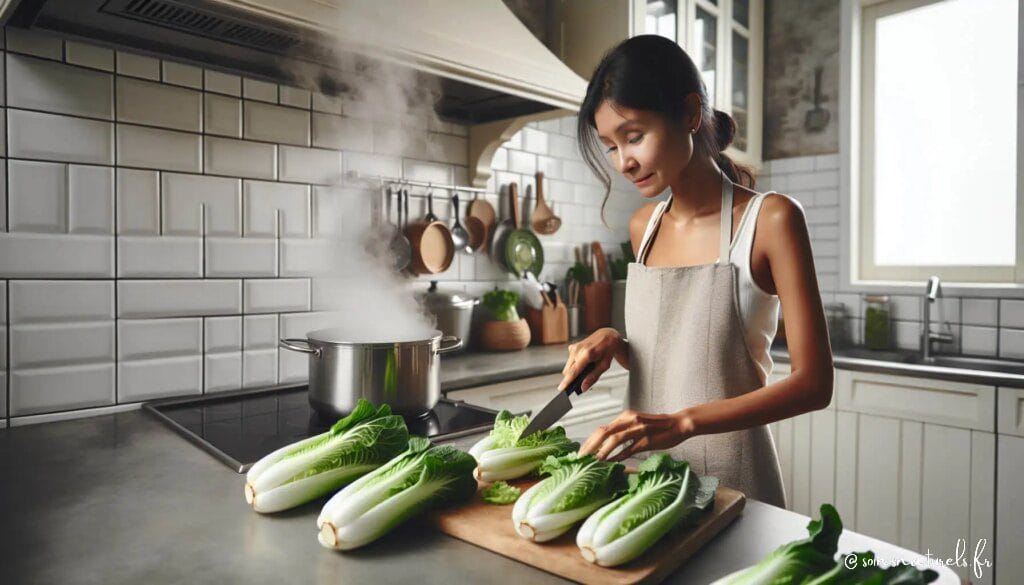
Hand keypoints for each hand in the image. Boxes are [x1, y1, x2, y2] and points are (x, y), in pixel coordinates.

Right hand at [557, 328, 624, 392]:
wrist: (606, 336)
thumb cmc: (607, 350)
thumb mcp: (604, 365)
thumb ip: (593, 377)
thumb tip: (583, 387)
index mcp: (587, 354)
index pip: (574, 371)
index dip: (566, 381)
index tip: (561, 389)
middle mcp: (578, 350)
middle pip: (568, 371)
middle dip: (572, 378)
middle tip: (582, 380)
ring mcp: (573, 347)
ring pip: (568, 367)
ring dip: (574, 371)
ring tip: (586, 368)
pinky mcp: (572, 347)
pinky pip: (570, 361)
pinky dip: (575, 364)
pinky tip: (584, 361)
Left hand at [579, 409, 693, 461]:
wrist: (679, 424)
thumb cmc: (657, 427)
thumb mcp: (636, 426)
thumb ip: (622, 434)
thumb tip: (606, 448)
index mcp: (625, 417)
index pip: (601, 428)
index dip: (589, 441)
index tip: (581, 452)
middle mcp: (629, 420)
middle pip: (603, 432)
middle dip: (590, 446)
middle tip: (581, 458)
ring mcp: (638, 429)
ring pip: (614, 439)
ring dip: (602, 451)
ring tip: (593, 462)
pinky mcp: (647, 439)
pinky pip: (629, 449)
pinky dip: (619, 456)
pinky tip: (611, 463)